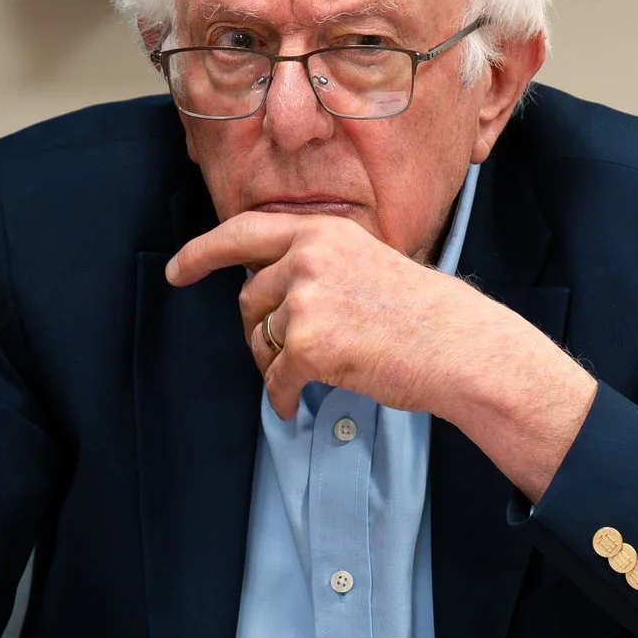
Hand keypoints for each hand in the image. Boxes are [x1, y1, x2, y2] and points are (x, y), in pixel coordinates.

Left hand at [167, 210, 596, 501]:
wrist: (459, 347)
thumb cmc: (422, 314)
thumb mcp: (366, 263)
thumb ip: (316, 264)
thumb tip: (266, 289)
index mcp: (321, 233)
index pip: (242, 233)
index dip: (201, 253)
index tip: (178, 270)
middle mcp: (308, 258)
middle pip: (249, 299)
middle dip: (261, 330)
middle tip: (289, 353)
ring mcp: (306, 300)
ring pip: (259, 340)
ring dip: (274, 364)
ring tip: (310, 374)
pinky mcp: (308, 344)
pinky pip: (275, 379)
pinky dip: (283, 398)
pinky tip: (298, 404)